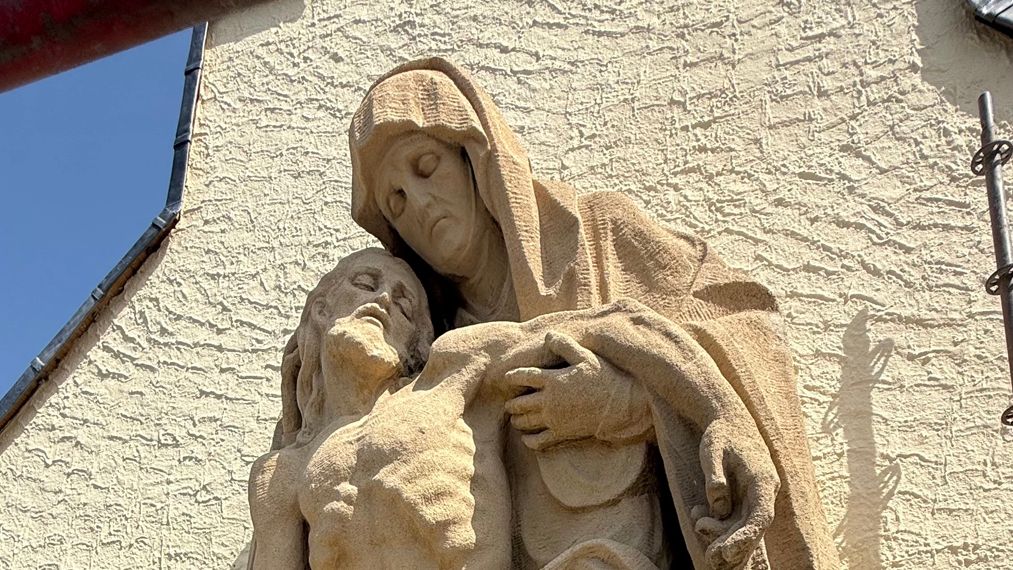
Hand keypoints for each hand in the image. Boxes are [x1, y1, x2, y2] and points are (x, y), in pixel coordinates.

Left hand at [499, 331, 632, 449]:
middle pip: (519, 403)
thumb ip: (565, 345)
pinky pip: (538, 441)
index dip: (512, 377)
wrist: (621, 406)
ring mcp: (555, 419)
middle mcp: (549, 401)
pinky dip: (528, 440)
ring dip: (517, 420)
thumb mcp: (586, 357)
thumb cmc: (604, 378)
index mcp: (553, 380)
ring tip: (515, 417)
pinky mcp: (562, 434)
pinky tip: (526, 437)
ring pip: (525, 422)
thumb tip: (548, 335)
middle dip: (512, 403)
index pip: (523, 377)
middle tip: (510, 402)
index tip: (507, 377)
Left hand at [690, 419, 778, 569]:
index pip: (761, 516)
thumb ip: (715, 479)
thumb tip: (719, 508)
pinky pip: (734, 517)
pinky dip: (718, 522)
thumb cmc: (720, 434)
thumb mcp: (712, 451)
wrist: (727, 420)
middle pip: (752, 526)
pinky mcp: (744, 497)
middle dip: (732, 543)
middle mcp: (764, 491)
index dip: (746, 536)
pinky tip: (697, 515)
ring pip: (743, 525)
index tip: (728, 550)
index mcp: (763, 480)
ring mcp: (755, 496)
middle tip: (712, 557)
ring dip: (723, 535)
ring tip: (700, 535)